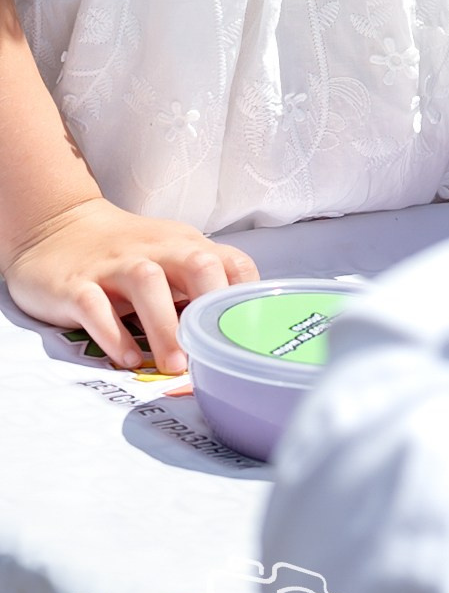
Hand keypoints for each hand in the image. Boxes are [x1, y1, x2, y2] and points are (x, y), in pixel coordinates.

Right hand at [6, 194, 255, 370]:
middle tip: (211, 352)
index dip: (244, 295)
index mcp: (183, 245)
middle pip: (195, 263)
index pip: (230, 260)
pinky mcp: (76, 285)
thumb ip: (197, 284)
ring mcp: (113, 265)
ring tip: (174, 365)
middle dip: (208, 306)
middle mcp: (154, 250)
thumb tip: (230, 331)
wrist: (57, 228)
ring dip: (164, 325)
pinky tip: (127, 359)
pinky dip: (113, 333)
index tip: (247, 333)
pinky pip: (95, 306)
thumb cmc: (125, 252)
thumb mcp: (168, 257)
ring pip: (147, 283)